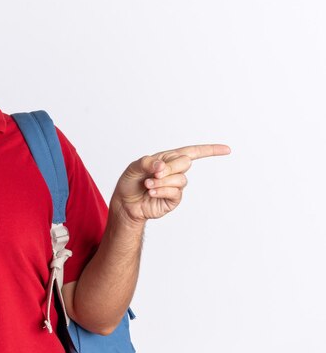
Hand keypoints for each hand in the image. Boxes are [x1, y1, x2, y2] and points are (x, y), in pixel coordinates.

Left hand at [111, 144, 230, 225]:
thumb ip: (147, 162)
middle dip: (169, 167)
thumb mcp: (134, 167)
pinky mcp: (173, 199)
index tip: (227, 149)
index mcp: (167, 159)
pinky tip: (151, 192)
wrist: (125, 203)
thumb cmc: (129, 182)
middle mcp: (174, 171)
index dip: (210, 150)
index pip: (192, 152)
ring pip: (181, 179)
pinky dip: (162, 190)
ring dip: (162, 181)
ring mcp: (175, 186)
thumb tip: (163, 165)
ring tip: (148, 185)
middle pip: (186, 162)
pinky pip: (175, 192)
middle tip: (154, 173)